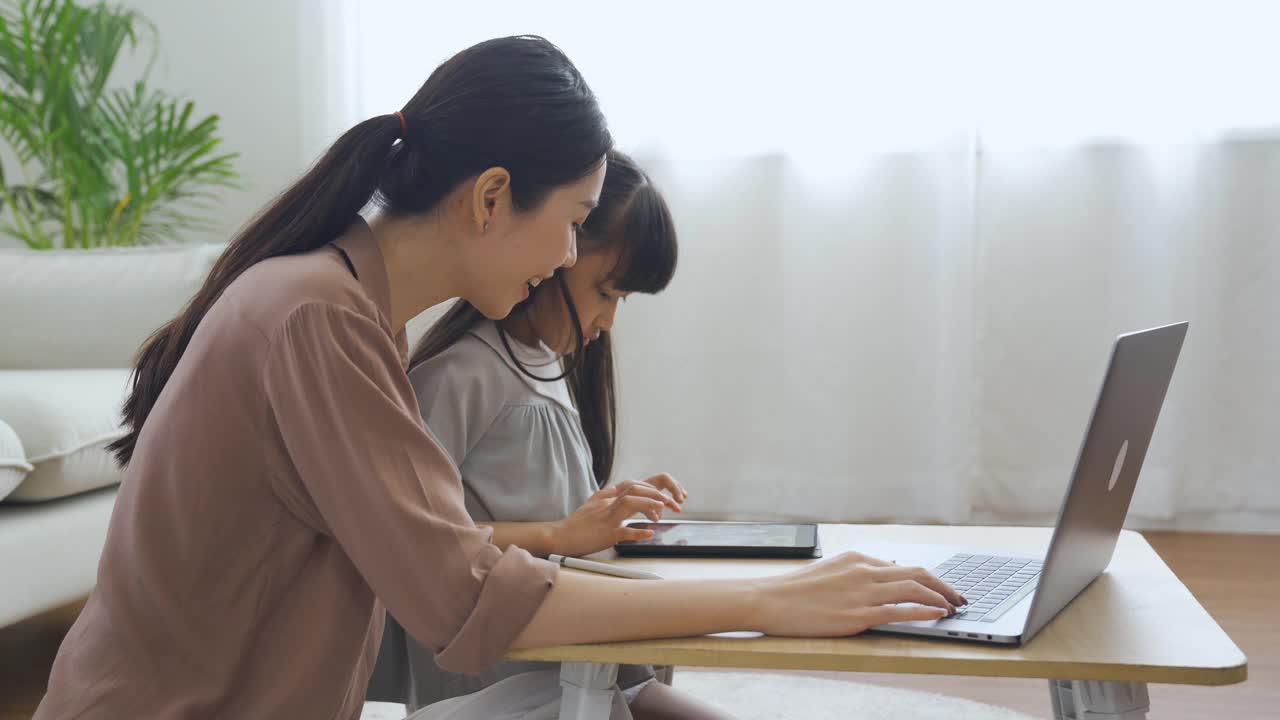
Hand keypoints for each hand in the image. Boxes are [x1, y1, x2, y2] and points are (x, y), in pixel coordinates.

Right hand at [549, 476, 685, 556]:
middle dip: (658, 493)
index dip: (654, 487)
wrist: (559, 536)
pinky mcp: (605, 534)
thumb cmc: (577, 523)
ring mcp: (606, 518)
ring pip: (630, 502)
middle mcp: (608, 503)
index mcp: (608, 496)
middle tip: (673, 504)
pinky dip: (638, 532)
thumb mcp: (593, 503)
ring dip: (650, 504)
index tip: (667, 497)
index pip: (634, 483)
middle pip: (635, 488)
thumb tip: (621, 490)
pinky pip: (623, 531)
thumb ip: (608, 495)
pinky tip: (650, 533)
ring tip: (664, 509)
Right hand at [750, 551, 967, 635]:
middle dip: (944, 585)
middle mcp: (863, 571)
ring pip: (913, 589)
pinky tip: (938, 614)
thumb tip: (883, 579)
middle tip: (960, 596)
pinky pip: (899, 611)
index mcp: (857, 559)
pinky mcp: (857, 615)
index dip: (928, 579)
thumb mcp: (830, 572)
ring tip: (954, 608)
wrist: (769, 600)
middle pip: (917, 572)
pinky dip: (924, 611)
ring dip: (940, 598)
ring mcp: (861, 593)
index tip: (942, 589)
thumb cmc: (796, 590)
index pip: (902, 567)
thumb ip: (857, 574)